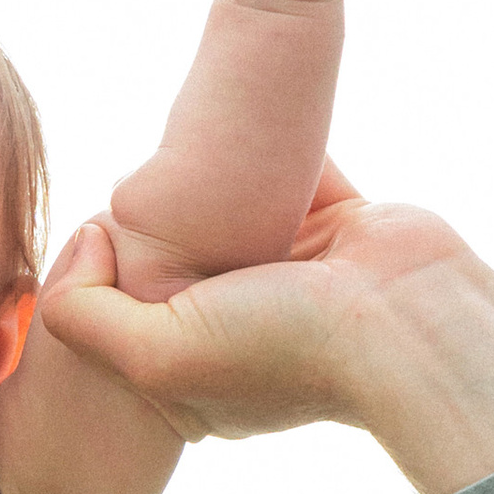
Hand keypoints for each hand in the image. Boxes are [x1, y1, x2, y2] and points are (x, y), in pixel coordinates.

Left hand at [43, 162, 493, 493]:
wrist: (407, 324)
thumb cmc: (282, 348)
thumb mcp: (155, 357)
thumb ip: (86, 313)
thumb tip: (90, 235)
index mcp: (188, 377)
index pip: (121, 311)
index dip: (104, 268)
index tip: (110, 236)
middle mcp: (233, 331)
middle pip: (171, 258)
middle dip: (157, 221)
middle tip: (148, 186)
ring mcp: (286, 279)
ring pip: (225, 214)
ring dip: (209, 179)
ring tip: (190, 144)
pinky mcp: (334, 226)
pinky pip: (289, 172)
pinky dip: (272, 146)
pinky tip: (250, 116)